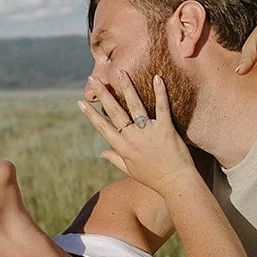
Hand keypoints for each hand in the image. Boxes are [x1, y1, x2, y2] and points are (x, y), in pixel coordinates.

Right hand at [80, 71, 193, 193]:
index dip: (90, 114)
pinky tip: (157, 77)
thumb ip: (115, 158)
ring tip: (120, 72)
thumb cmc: (153, 178)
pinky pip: (162, 107)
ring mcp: (149, 132)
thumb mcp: (130, 170)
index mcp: (122, 147)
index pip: (102, 127)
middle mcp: (132, 137)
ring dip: (126, 87)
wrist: (176, 184)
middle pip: (114, 112)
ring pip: (135, 106)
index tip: (81, 101)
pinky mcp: (166, 129)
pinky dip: (160, 92)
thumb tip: (101, 153)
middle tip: (93, 79)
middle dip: (102, 94)